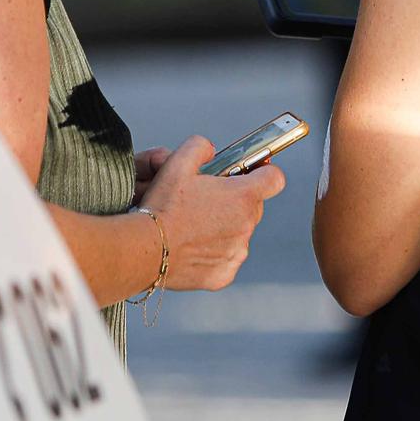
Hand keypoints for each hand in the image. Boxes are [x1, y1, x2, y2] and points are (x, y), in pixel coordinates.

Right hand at [139, 135, 285, 291]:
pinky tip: (192, 246)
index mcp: (242, 196)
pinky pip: (226, 259)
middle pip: (253, 207)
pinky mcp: (225, 273)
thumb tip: (209, 149)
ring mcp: (237, 251)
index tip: (254, 173)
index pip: (274, 179)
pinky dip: (213, 253)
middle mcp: (246, 225)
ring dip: (224, 228)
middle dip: (235, 202)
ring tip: (193, 226)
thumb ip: (199, 147)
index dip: (263, 173)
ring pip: (239, 234)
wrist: (145, 249)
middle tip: (206, 201)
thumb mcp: (177, 163)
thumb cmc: (162, 208)